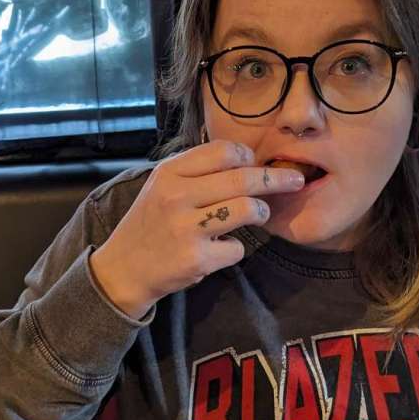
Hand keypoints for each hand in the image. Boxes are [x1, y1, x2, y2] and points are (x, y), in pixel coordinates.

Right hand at [89, 140, 304, 317]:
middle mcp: (176, 197)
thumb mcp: (162, 186)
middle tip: (295, 180)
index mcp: (169, 173)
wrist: (123, 269)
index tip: (256, 164)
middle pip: (243, 178)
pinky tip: (221, 248)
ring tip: (258, 214)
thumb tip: (245, 159)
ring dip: (261, 212)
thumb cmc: (150, 223)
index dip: (247, 157)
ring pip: (248, 209)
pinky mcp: (196, 259)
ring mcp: (186, 229)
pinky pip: (237, 247)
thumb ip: (196, 170)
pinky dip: (235, 248)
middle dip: (276, 179)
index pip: (223, 151)